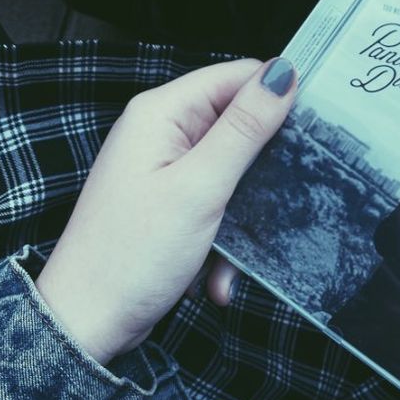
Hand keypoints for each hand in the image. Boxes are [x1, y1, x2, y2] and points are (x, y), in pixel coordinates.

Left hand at [35, 57, 295, 364]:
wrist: (85, 325)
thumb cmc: (129, 256)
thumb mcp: (200, 187)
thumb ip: (244, 128)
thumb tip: (282, 73)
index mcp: (162, 112)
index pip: (236, 76)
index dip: (276, 95)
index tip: (314, 126)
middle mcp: (162, 131)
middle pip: (238, 123)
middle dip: (262, 168)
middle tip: (282, 198)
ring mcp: (165, 167)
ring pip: (235, 170)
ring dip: (244, 212)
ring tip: (236, 249)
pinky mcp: (171, 201)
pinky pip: (218, 202)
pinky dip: (226, 236)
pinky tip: (217, 272)